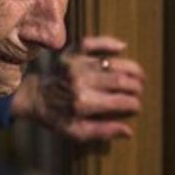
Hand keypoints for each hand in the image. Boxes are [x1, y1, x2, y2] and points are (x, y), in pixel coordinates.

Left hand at [13, 36, 145, 140]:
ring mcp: (76, 65)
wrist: (34, 98)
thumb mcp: (77, 132)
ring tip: (139, 74)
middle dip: (136, 86)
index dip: (134, 105)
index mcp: (84, 104)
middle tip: (140, 90)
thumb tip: (129, 131)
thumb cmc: (57, 118)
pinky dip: (108, 42)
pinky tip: (122, 46)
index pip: (121, 102)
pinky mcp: (70, 53)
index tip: (137, 107)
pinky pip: (92, 43)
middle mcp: (81, 82)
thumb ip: (103, 131)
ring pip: (112, 62)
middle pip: (120, 80)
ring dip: (131, 67)